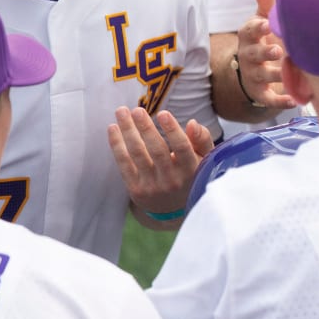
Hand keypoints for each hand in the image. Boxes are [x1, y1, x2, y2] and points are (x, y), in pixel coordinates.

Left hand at [107, 106, 214, 226]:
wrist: (173, 208)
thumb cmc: (190, 174)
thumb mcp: (205, 159)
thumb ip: (202, 139)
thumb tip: (191, 123)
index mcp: (191, 170)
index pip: (182, 148)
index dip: (172, 130)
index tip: (163, 113)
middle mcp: (172, 180)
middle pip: (157, 150)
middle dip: (145, 128)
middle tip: (137, 110)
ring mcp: (152, 186)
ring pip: (137, 154)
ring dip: (127, 131)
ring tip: (121, 112)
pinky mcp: (135, 189)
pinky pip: (124, 163)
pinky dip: (117, 145)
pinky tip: (113, 129)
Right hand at [235, 0, 295, 108]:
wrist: (255, 71)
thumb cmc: (264, 38)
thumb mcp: (263, 18)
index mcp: (250, 36)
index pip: (248, 30)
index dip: (256, 27)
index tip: (265, 23)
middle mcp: (249, 56)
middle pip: (253, 54)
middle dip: (265, 53)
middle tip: (279, 51)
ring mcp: (254, 76)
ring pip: (263, 76)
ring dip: (275, 75)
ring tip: (289, 73)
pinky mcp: (260, 94)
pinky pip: (268, 99)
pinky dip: (280, 101)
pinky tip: (294, 101)